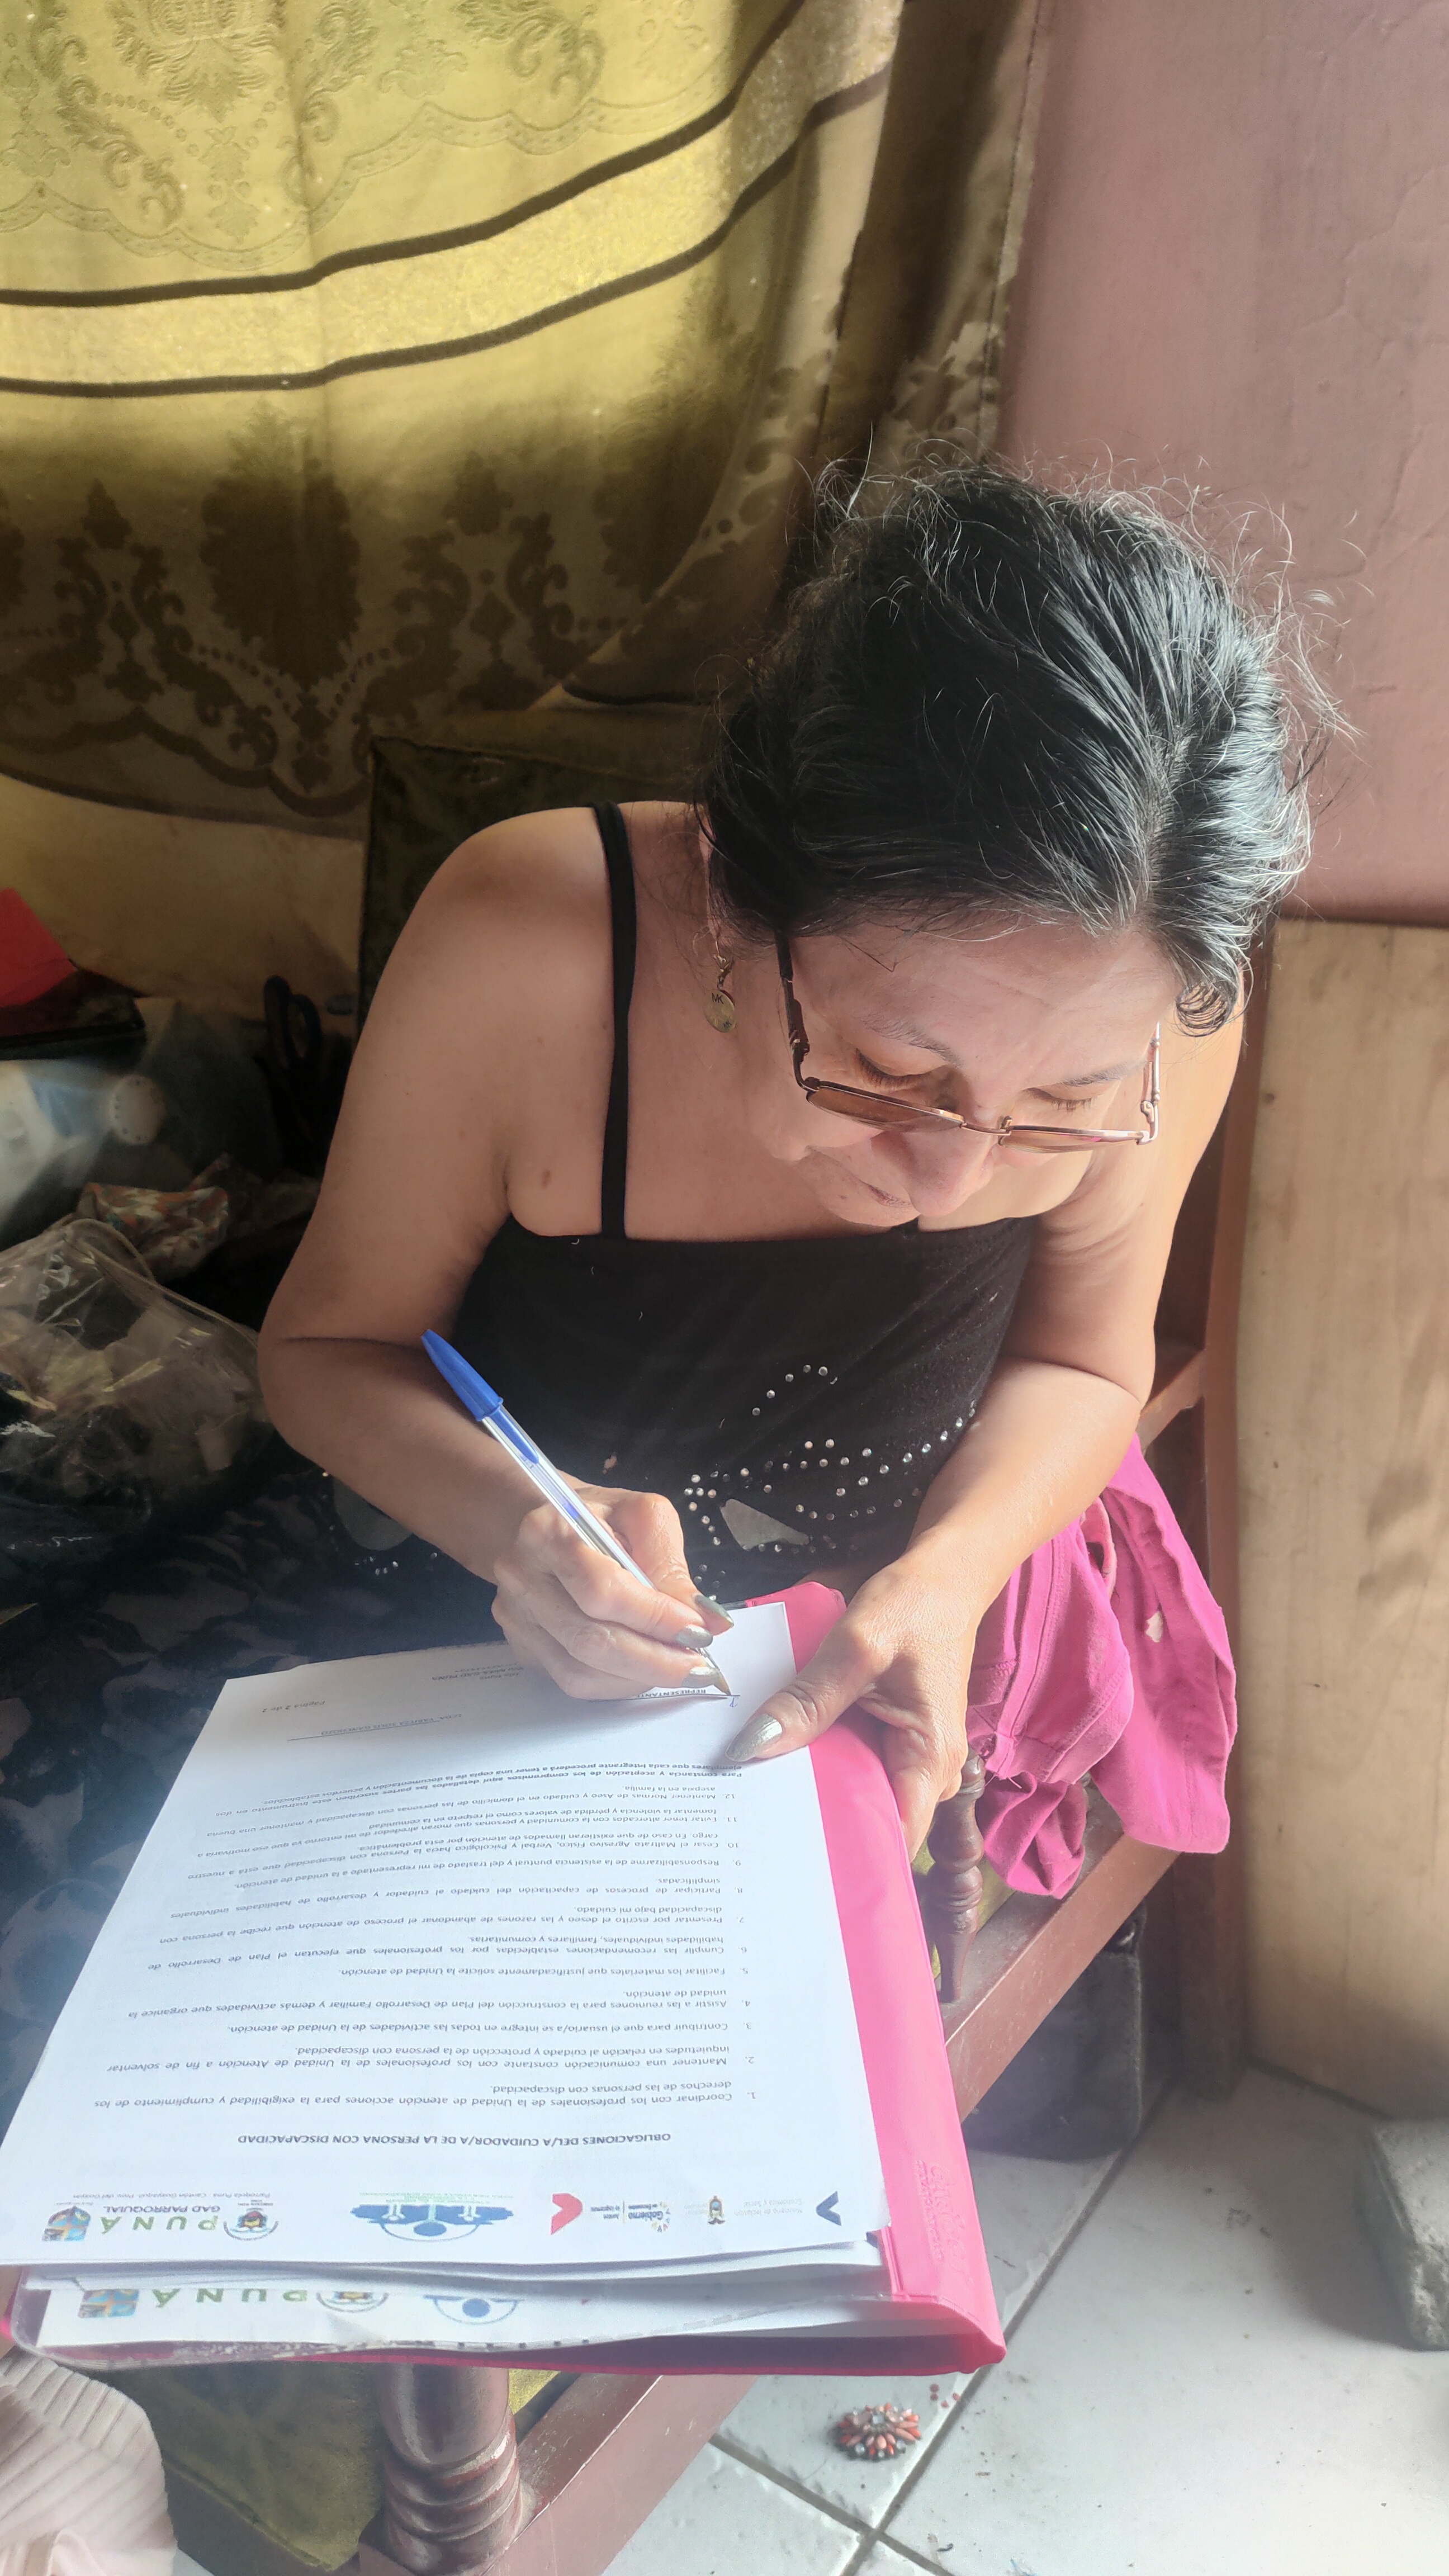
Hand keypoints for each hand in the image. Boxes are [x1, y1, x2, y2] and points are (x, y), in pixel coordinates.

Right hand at [491, 1480, 730, 1698]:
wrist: (552, 1529)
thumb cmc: (601, 1519)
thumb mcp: (643, 1518)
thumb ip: (671, 1566)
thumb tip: (708, 1620)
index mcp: (547, 1532)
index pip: (602, 1589)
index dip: (654, 1617)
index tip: (699, 1630)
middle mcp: (521, 1578)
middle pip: (590, 1640)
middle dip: (655, 1660)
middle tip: (699, 1666)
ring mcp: (516, 1618)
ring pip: (581, 1671)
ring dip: (639, 1677)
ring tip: (678, 1667)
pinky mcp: (522, 1646)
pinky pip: (573, 1680)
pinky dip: (618, 1683)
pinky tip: (645, 1669)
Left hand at [723, 1537, 981, 1853]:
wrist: (943, 1577)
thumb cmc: (913, 1606)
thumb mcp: (855, 1648)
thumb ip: (806, 1701)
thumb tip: (750, 1750)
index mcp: (930, 1757)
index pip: (894, 1837)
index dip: (848, 1859)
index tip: (790, 1867)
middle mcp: (928, 1769)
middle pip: (873, 1822)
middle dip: (818, 1831)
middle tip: (753, 1835)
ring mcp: (912, 1754)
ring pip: (860, 1794)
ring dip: (816, 1795)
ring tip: (756, 1802)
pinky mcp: (895, 1737)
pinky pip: (856, 1766)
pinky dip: (823, 1765)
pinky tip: (781, 1762)